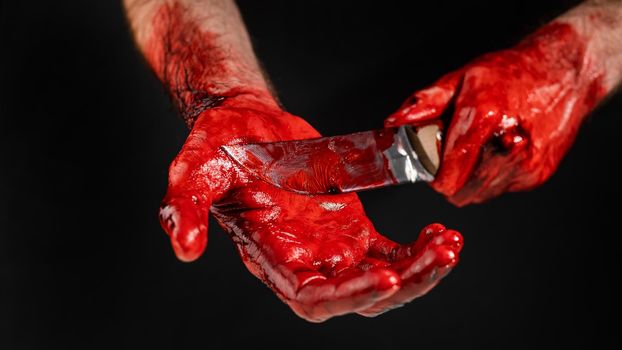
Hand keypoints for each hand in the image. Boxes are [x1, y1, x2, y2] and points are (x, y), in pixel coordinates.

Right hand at [158, 94, 462, 321]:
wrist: (245, 123)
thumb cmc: (218, 145)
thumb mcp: (194, 168)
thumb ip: (185, 207)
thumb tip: (185, 248)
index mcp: (269, 255)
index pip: (311, 294)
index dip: (348, 294)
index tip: (387, 276)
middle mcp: (303, 261)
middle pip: (357, 296)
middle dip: (403, 285)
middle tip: (439, 256)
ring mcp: (331, 247)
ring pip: (381, 277)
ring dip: (420, 270)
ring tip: (450, 245)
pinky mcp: (351, 229)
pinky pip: (391, 252)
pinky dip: (418, 251)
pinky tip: (442, 236)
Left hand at [385, 23, 607, 205]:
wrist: (564, 75)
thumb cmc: (511, 73)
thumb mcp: (462, 78)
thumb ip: (426, 103)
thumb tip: (395, 122)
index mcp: (484, 118)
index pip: (448, 175)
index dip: (433, 178)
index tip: (429, 170)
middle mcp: (508, 146)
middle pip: (459, 191)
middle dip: (449, 177)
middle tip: (453, 154)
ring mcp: (526, 164)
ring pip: (478, 195)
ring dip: (469, 180)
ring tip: (477, 149)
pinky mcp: (537, 175)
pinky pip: (500, 189)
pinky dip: (492, 177)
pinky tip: (498, 151)